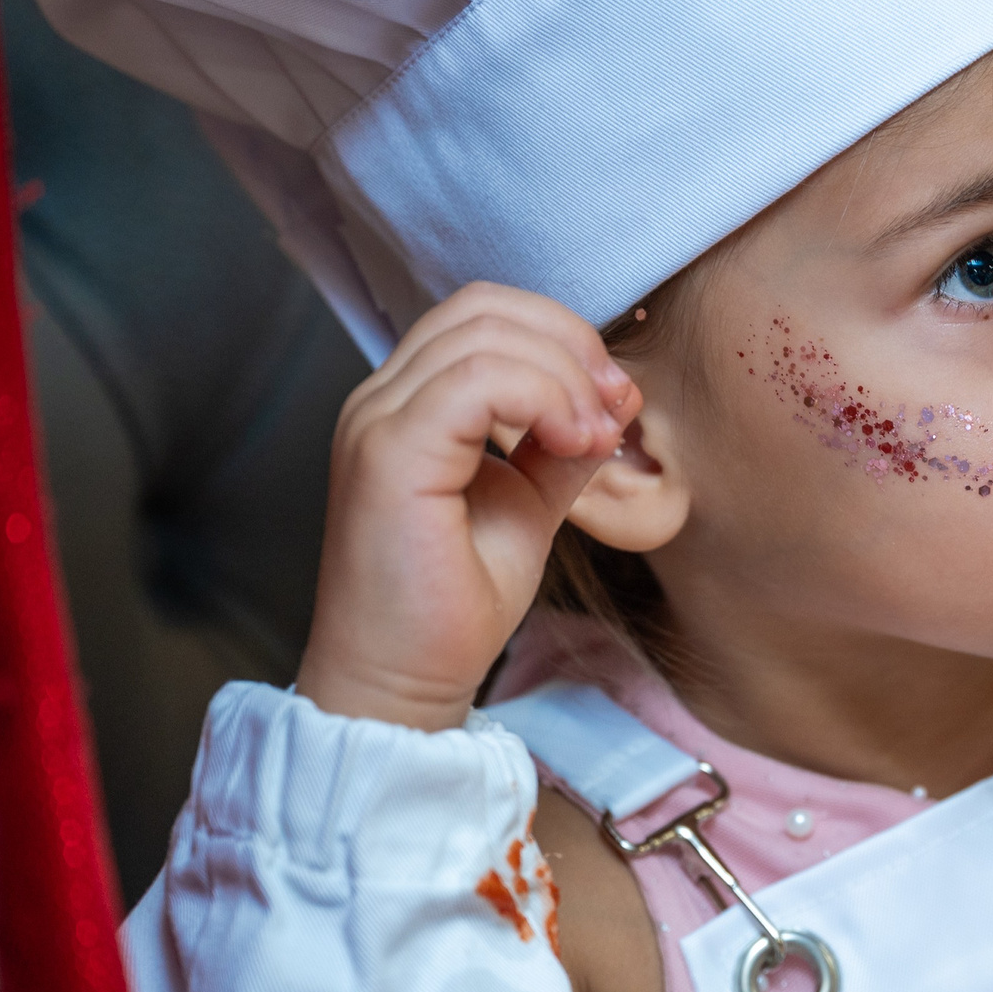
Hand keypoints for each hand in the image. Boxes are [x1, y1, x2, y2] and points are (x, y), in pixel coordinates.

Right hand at [294, 284, 640, 731]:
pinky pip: (476, 382)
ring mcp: (376, 421)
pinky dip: (543, 398)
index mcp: (408, 404)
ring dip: (564, 376)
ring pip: (484, 335)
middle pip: (483, 307)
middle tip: (614, 409)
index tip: (613, 399)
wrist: (402, 684)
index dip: (560, 335)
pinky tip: (573, 443)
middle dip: (570, 344)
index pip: (482, 314)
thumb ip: (560, 447)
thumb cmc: (452, 608)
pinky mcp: (387, 453)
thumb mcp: (528, 507)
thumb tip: (616, 398)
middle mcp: (379, 400)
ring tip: (593, 437)